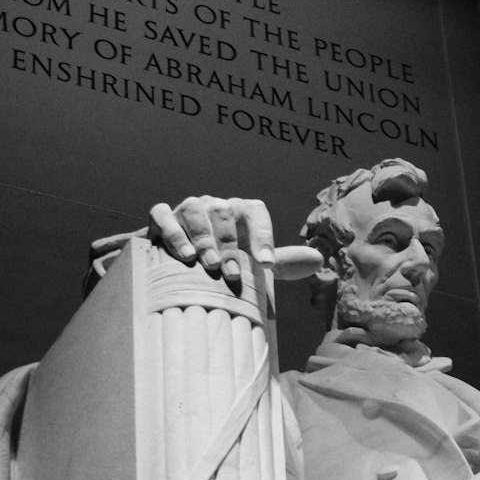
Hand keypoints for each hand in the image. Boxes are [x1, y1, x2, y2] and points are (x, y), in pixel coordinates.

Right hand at [148, 196, 274, 280]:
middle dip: (230, 245)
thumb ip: (281, 262)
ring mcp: (186, 208)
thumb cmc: (222, 262)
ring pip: (195, 212)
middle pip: (224, 214)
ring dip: (204, 239)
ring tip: (210, 264)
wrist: (175, 265)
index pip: (256, 212)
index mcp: (239, 211)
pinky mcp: (160, 217)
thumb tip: (319, 261)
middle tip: (232, 275)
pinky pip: (164, 215)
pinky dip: (175, 233)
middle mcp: (214, 205)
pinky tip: (185, 255)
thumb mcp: (251, 263)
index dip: (263, 235)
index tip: (267, 264)